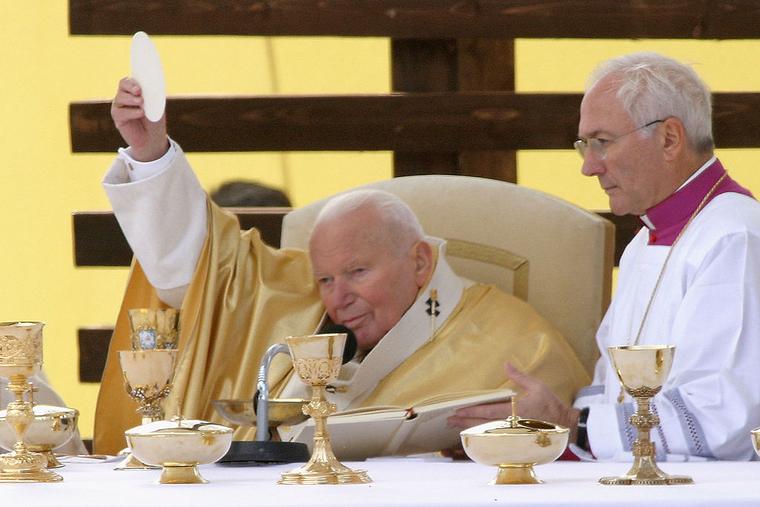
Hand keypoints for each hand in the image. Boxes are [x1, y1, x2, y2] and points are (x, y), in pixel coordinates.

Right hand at [110, 77, 168, 160]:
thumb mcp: (157, 106)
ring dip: (131, 99)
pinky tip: (140, 113)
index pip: (128, 81)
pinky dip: (131, 112)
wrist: (153, 137)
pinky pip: (120, 111)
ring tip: (141, 103)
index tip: (139, 87)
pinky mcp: (118, 117)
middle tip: (139, 93)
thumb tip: (148, 90)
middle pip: (122, 85)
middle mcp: (125, 96)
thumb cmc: (155, 119)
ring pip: (120, 97)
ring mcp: (120, 106)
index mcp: (134, 91)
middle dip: (131, 87)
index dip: (132, 82)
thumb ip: (152, 96)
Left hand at [448, 363, 579, 440]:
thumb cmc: (551, 405)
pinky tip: (471, 434)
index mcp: (515, 410)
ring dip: (470, 429)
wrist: (566, 425)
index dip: (472, 411)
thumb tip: (506, 364)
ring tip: (455, 427)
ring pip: (486, 433)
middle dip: (465, 422)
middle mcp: (512, 424)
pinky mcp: (515, 439)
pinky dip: (481, 436)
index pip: (489, 411)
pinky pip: (494, 439)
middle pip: (483, 424)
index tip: (458, 410)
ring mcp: (513, 434)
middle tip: (449, 420)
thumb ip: (519, 376)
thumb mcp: (537, 386)